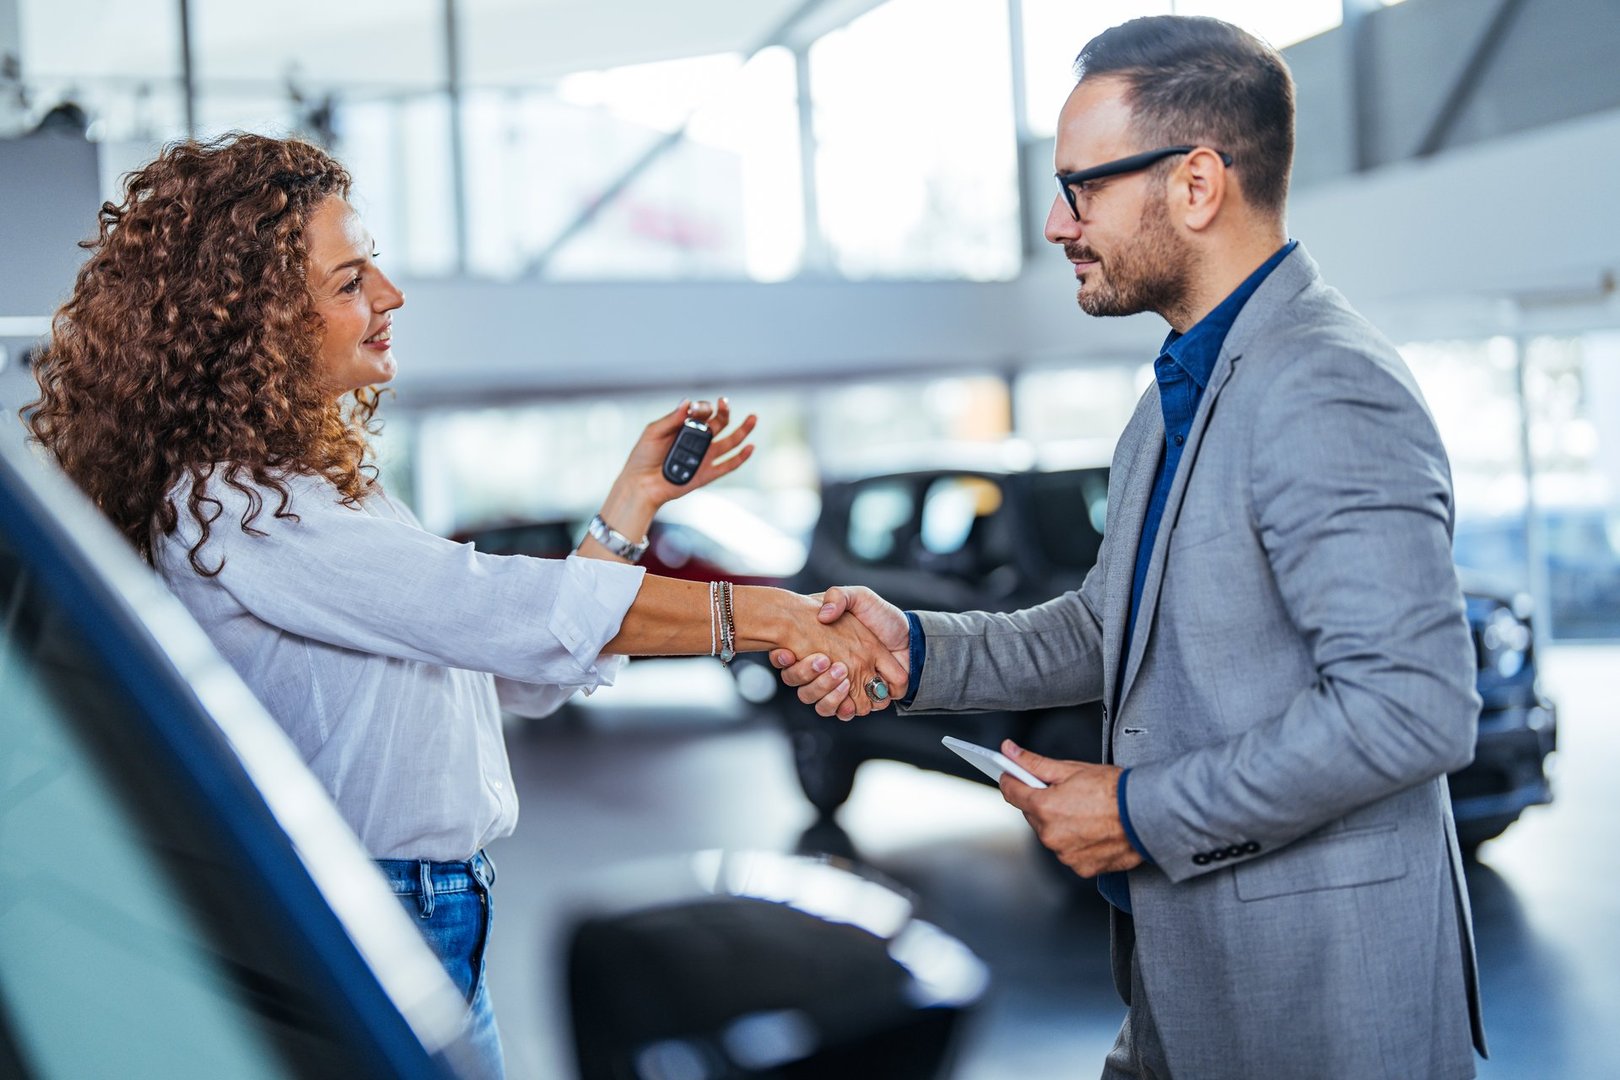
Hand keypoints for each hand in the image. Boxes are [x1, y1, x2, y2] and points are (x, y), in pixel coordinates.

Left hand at [618, 397, 757, 508]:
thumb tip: (688, 402)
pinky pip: (729, 465)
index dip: (702, 407)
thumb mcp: (654, 431)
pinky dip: (741, 457)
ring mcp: (706, 456)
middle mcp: (699, 440)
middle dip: (725, 411)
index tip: (693, 409)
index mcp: (687, 427)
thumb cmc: (644, 456)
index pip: (703, 412)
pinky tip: (750, 447)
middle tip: (724, 403)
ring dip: (743, 429)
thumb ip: (672, 418)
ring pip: (731, 441)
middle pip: (720, 423)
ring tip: (753, 418)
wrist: (641, 483)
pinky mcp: (708, 473)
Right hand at [772, 586, 908, 720]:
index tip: (786, 652)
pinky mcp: (858, 698)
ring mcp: (841, 686)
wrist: (909, 637)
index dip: (782, 659)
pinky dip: (842, 708)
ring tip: (841, 679)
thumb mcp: (859, 597)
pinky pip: (841, 712)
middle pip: (799, 682)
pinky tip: (848, 700)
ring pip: (817, 701)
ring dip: (825, 692)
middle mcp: (825, 670)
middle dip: (806, 675)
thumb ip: (839, 597)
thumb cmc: (881, 617)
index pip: (788, 659)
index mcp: (817, 646)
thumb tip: (823, 615)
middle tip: (824, 661)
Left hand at [997, 741, 1142, 877]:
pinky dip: (1076, 842)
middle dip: (1043, 803)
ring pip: (1051, 835)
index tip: (1011, 775)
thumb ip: (1034, 762)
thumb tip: (1009, 750)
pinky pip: (1069, 852)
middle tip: (1067, 793)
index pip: (1012, 793)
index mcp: (1045, 807)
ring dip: (1060, 824)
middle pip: (1033, 815)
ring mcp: (1065, 854)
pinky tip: (1093, 830)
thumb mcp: (1072, 769)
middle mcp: (1051, 835)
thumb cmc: (1115, 790)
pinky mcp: (1081, 868)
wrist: (1149, 814)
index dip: (1011, 780)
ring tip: (1085, 812)